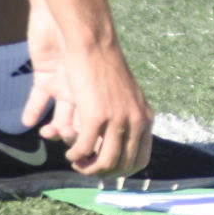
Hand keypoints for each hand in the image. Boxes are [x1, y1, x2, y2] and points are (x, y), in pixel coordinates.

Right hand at [37, 44, 154, 176]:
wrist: (93, 42)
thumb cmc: (104, 64)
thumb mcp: (124, 93)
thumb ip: (127, 114)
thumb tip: (122, 138)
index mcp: (144, 116)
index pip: (140, 158)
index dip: (123, 170)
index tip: (107, 171)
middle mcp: (135, 121)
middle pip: (122, 164)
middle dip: (103, 172)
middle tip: (86, 168)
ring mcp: (117, 119)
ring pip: (104, 161)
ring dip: (88, 168)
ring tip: (76, 163)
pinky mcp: (96, 116)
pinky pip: (84, 148)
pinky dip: (75, 155)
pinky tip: (69, 153)